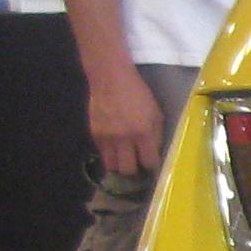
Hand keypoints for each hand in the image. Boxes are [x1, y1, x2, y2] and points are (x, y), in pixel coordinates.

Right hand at [86, 62, 165, 176]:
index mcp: (143, 133)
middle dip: (135, 171)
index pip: (149, 162)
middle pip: (128, 170)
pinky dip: (110, 155)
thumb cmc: (138, 94)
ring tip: (125, 162)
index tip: (152, 165)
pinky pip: (102, 154)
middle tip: (138, 167)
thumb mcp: (156, 113)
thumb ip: (156, 136)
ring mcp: (107, 137)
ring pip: (112, 166)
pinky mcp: (94, 134)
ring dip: (119, 166)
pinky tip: (115, 149)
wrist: (110, 79)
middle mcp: (124, 138)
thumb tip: (155, 154)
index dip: (152, 166)